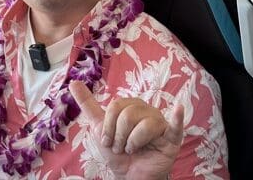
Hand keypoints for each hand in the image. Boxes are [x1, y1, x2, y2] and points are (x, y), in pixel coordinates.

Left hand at [69, 81, 184, 179]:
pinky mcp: (171, 139)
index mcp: (131, 106)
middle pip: (128, 115)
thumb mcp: (99, 127)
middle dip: (119, 137)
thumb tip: (74, 83)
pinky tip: (178, 109)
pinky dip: (177, 118)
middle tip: (122, 148)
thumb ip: (88, 104)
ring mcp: (160, 123)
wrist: (129, 176)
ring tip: (134, 150)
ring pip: (144, 125)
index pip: (115, 107)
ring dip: (133, 143)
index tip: (108, 141)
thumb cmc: (117, 151)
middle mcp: (147, 111)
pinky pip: (175, 126)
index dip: (108, 128)